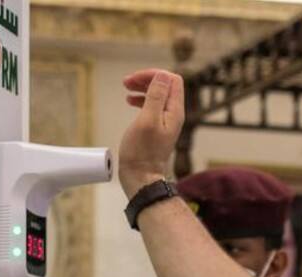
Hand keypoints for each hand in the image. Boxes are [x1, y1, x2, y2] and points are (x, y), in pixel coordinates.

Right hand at [118, 69, 185, 196]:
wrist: (141, 176)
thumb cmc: (142, 152)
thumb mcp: (147, 119)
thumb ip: (156, 96)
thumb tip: (163, 75)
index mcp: (174, 111)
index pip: (172, 79)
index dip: (153, 74)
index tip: (134, 79)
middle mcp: (173, 114)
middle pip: (165, 85)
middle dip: (146, 79)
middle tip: (126, 82)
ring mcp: (166, 121)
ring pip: (158, 94)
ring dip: (142, 88)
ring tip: (126, 90)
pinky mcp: (157, 127)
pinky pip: (152, 106)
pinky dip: (141, 99)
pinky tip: (130, 102)